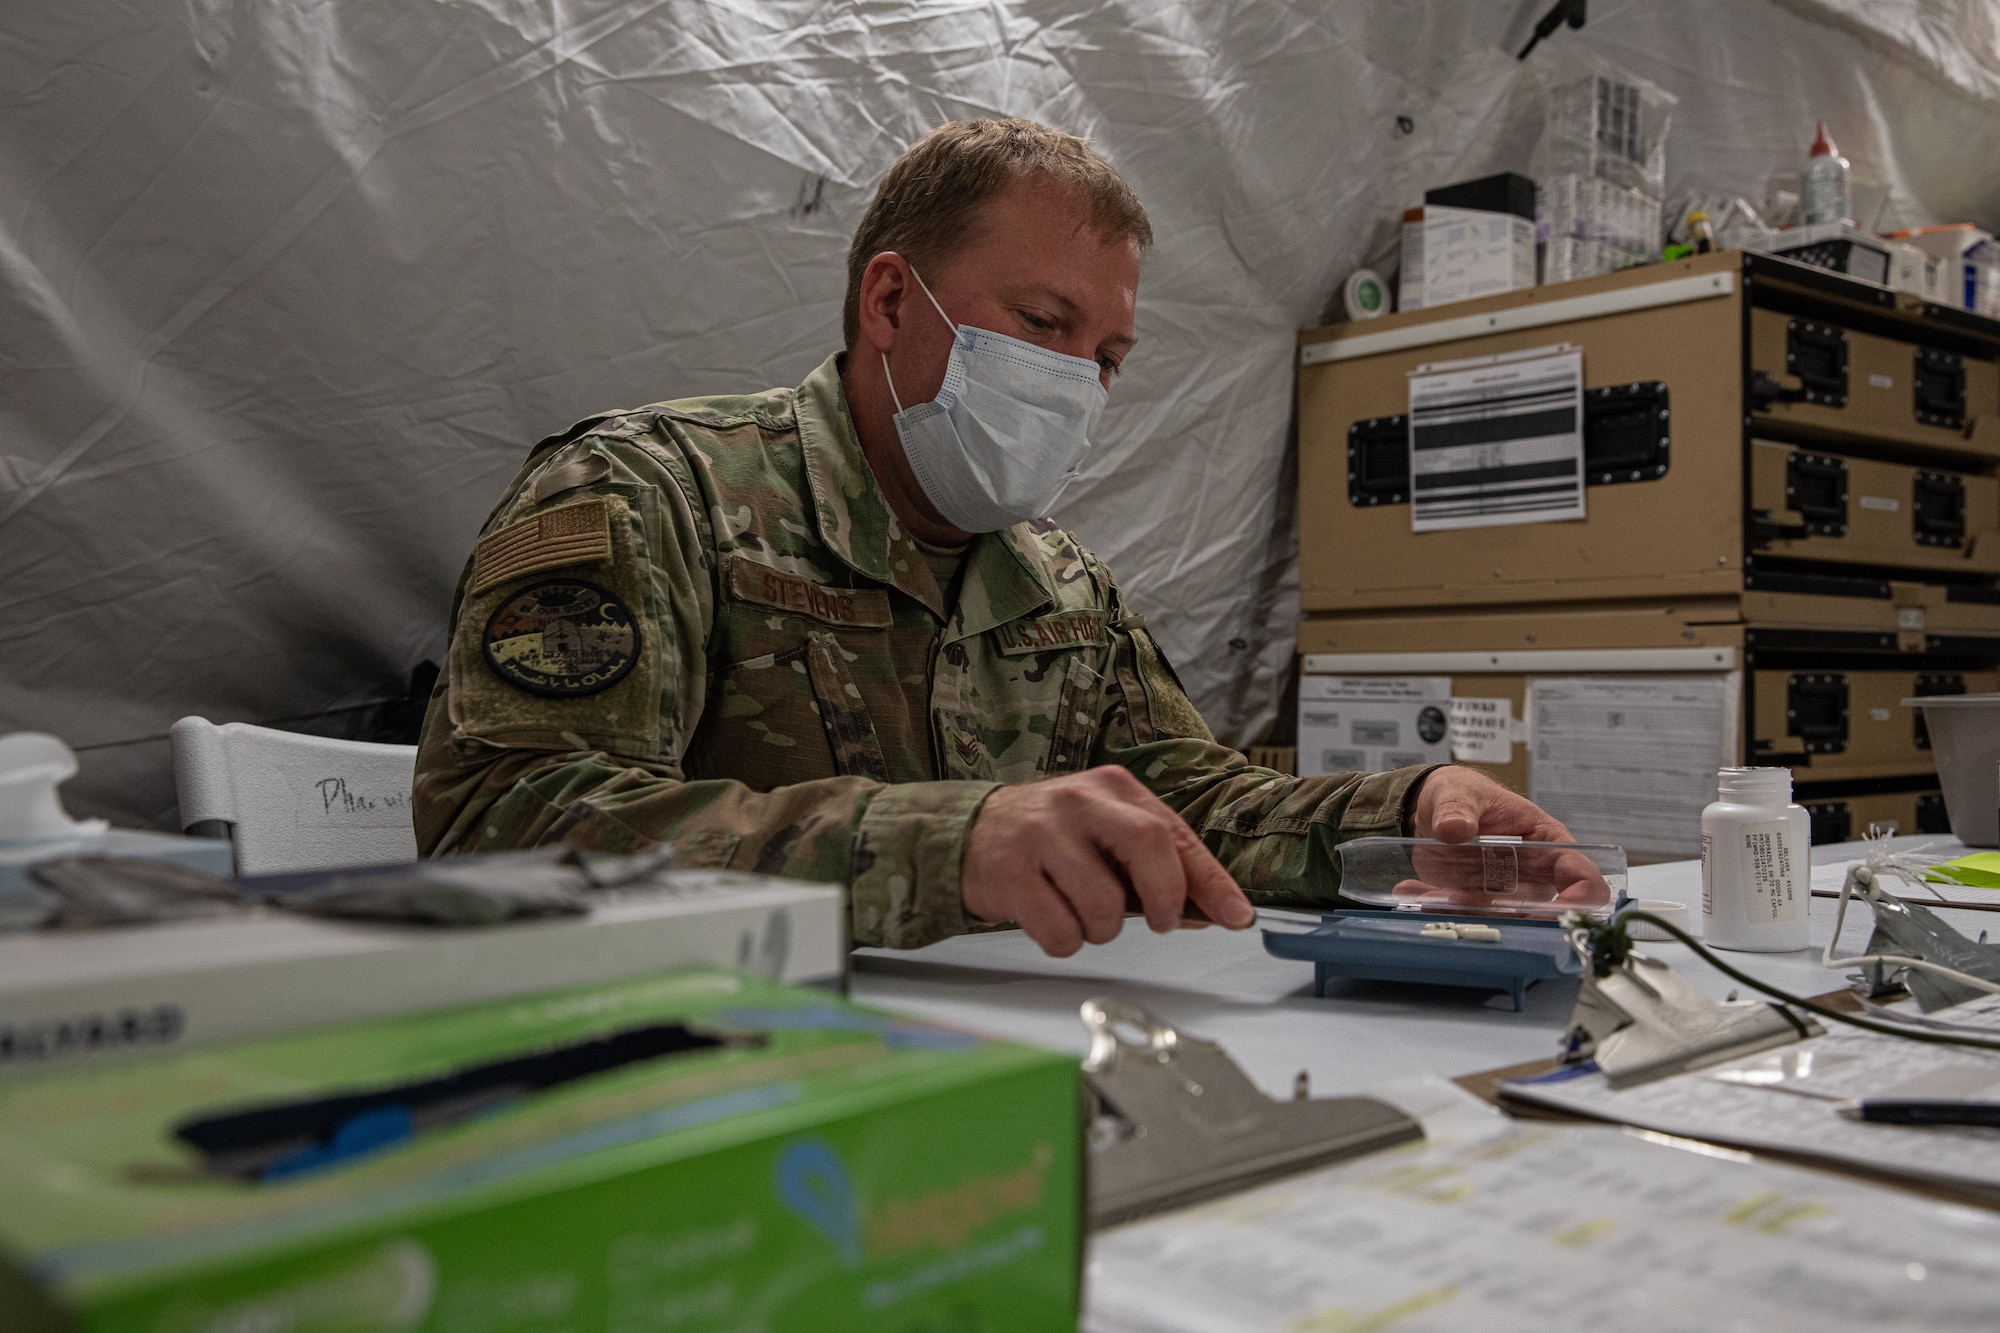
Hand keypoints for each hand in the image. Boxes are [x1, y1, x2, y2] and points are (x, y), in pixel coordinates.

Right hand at [961, 766, 1254, 956]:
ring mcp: (1041, 834)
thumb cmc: (1051, 840)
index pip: (1174, 834)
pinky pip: (1060, 931)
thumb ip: (1153, 865)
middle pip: (1149, 848)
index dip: (1212, 881)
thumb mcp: (1104, 833)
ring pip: (1104, 905)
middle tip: (1159, 921)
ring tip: (1081, 912)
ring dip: (1102, 929)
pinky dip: (1065, 940)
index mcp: (1112, 788)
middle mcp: (1078, 802)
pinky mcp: (1010, 873)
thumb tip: (1210, 910)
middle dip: (1165, 899)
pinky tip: (1051, 918)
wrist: (969, 834)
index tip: (1238, 916)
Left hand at [1396, 766, 1609, 912]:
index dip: (1580, 898)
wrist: (1429, 808)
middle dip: (1511, 919)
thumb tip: (1455, 828)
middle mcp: (1532, 874)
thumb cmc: (1460, 793)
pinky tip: (1412, 892)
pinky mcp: (1476, 904)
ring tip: (1428, 894)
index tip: (1556, 914)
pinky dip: (1439, 912)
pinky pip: (1466, 918)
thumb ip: (1457, 808)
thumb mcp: (1457, 792)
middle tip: (1465, 904)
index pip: (1580, 873)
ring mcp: (1505, 893)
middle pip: (1542, 911)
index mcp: (1545, 841)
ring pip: (1500, 920)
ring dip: (1465, 915)